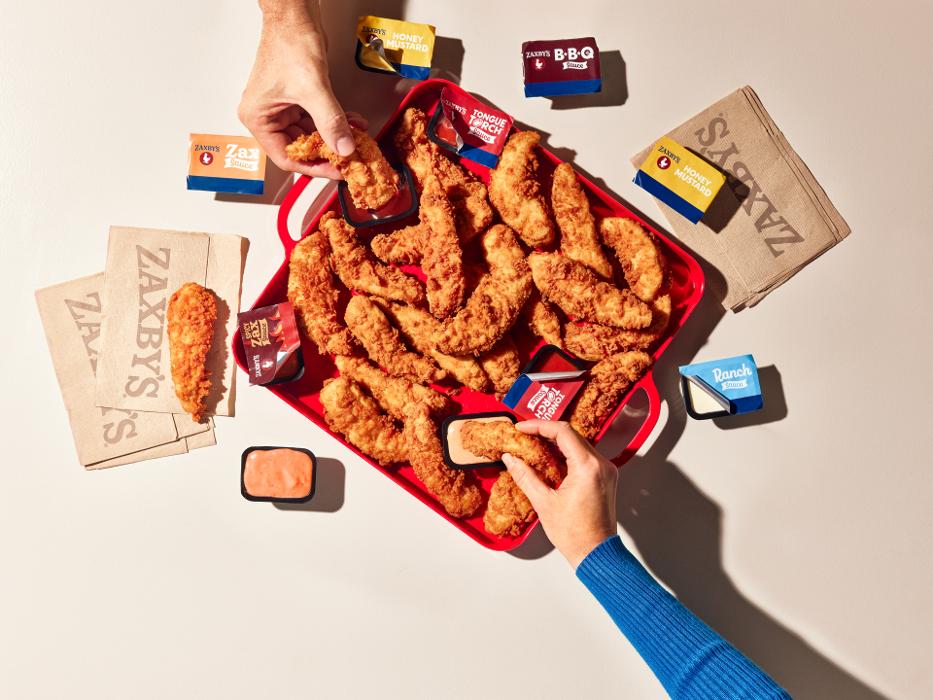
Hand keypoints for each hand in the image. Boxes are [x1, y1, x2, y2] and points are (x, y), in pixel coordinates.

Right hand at [238, 2, 363, 178]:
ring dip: (336, 137)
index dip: (314, 167)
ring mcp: (283, 108)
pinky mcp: (299, 99)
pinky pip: (319, 120)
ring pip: (313, 135)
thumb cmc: (289, 42)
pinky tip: (353, 124)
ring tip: (358, 139)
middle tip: (352, 158)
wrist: (295, 15)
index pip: (287, 157)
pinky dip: (336, 123)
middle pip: (301, 148)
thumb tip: (344, 147)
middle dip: (329, 152)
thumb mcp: (312, 88)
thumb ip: (330, 121)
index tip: (336, 170)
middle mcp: (268, 116)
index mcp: (258, 118)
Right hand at [502, 420, 617, 567]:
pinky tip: (549, 459)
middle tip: (524, 435)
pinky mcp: (605, 478)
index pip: (563, 432)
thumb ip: (525, 476)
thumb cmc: (574, 534)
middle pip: (572, 435)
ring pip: (578, 444)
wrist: (596, 554)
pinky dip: (566, 454)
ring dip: (556, 442)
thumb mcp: (544, 503)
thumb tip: (510, 458)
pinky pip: (584, 456)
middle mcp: (602, 464)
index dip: (539, 426)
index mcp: (588, 467)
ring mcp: (606, 471)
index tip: (521, 428)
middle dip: (546, 432)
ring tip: (533, 445)